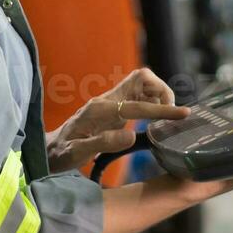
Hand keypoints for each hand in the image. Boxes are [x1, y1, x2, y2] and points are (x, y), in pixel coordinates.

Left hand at [47, 67, 189, 172]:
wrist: (49, 150)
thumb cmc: (61, 154)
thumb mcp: (78, 153)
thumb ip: (104, 142)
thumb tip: (132, 134)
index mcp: (100, 110)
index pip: (138, 105)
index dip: (162, 109)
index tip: (183, 114)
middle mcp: (107, 100)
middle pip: (142, 78)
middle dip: (162, 91)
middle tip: (171, 114)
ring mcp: (110, 102)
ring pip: (142, 84)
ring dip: (159, 95)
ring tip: (166, 116)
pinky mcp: (113, 108)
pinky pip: (138, 96)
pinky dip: (152, 102)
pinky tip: (155, 118)